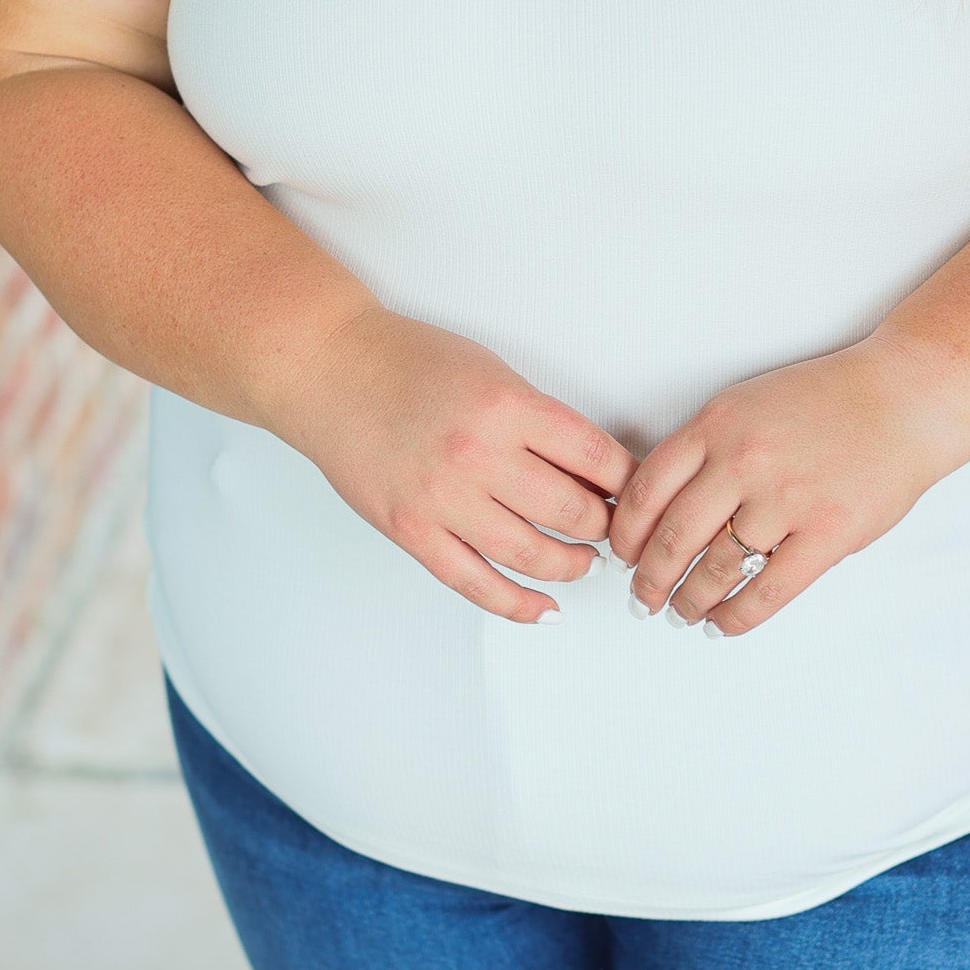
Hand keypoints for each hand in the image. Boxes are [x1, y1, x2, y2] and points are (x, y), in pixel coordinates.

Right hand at [269, 300, 638, 623]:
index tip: (638, 491)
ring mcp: (443, 499)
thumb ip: (540, 420)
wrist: (331, 370)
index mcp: (508, 407)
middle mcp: (479, 455)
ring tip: (584, 561)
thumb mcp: (493, 372)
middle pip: (574, 511)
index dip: (629, 481)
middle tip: (614, 527)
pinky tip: (543, 607)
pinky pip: (475, 583)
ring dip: (572, 565)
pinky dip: (518, 604)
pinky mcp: (413, 531)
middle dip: (606, 525)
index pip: (596, 457)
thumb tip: (594, 469)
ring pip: (532, 555)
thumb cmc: (409, 362)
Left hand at [607, 338, 969, 636]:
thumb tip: (663, 507)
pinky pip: (769, 590)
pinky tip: (723, 623)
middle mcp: (743, 461)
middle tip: (643, 597)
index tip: (622, 554)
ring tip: (683, 613)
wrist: (904, 399)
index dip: (627, 533)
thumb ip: (708, 447)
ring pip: (717, 569)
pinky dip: (738, 616)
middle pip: (673, 537)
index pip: (647, 490)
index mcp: (717, 425)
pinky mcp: (826, 534)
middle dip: (650, 579)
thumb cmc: (829, 401)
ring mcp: (786, 500)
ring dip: (691, 600)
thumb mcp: (750, 403)